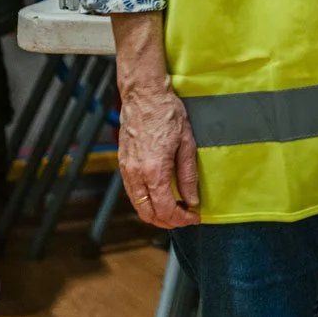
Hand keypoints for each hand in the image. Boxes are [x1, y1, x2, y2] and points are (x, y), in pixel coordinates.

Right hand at [110, 11, 199, 226]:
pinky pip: (132, 192)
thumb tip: (192, 200)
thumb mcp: (187, 143)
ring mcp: (126, 170)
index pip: (166, 209)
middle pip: (148, 214)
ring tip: (176, 208)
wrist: (144, 94)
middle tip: (186, 217)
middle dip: (168, 221)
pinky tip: (160, 195)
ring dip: (156, 213)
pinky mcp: (123, 163)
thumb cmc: (167, 113)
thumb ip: (188, 175)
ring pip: (138, 205)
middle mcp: (136, 174)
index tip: (194, 217)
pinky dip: (145, 201)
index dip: (181, 219)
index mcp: (154, 170)